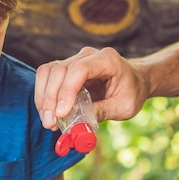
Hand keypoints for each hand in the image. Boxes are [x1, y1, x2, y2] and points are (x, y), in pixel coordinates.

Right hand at [34, 46, 149, 129]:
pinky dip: (44, 96)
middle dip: (50, 98)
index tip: (61, 113)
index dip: (66, 90)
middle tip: (50, 123)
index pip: (78, 69)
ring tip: (48, 121)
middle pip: (59, 70)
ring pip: (48, 72)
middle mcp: (87, 56)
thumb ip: (103, 111)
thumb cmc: (132, 92)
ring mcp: (75, 60)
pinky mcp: (66, 70)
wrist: (135, 81)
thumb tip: (78, 123)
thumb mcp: (124, 106)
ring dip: (43, 98)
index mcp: (106, 60)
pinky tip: (49, 114)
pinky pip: (48, 78)